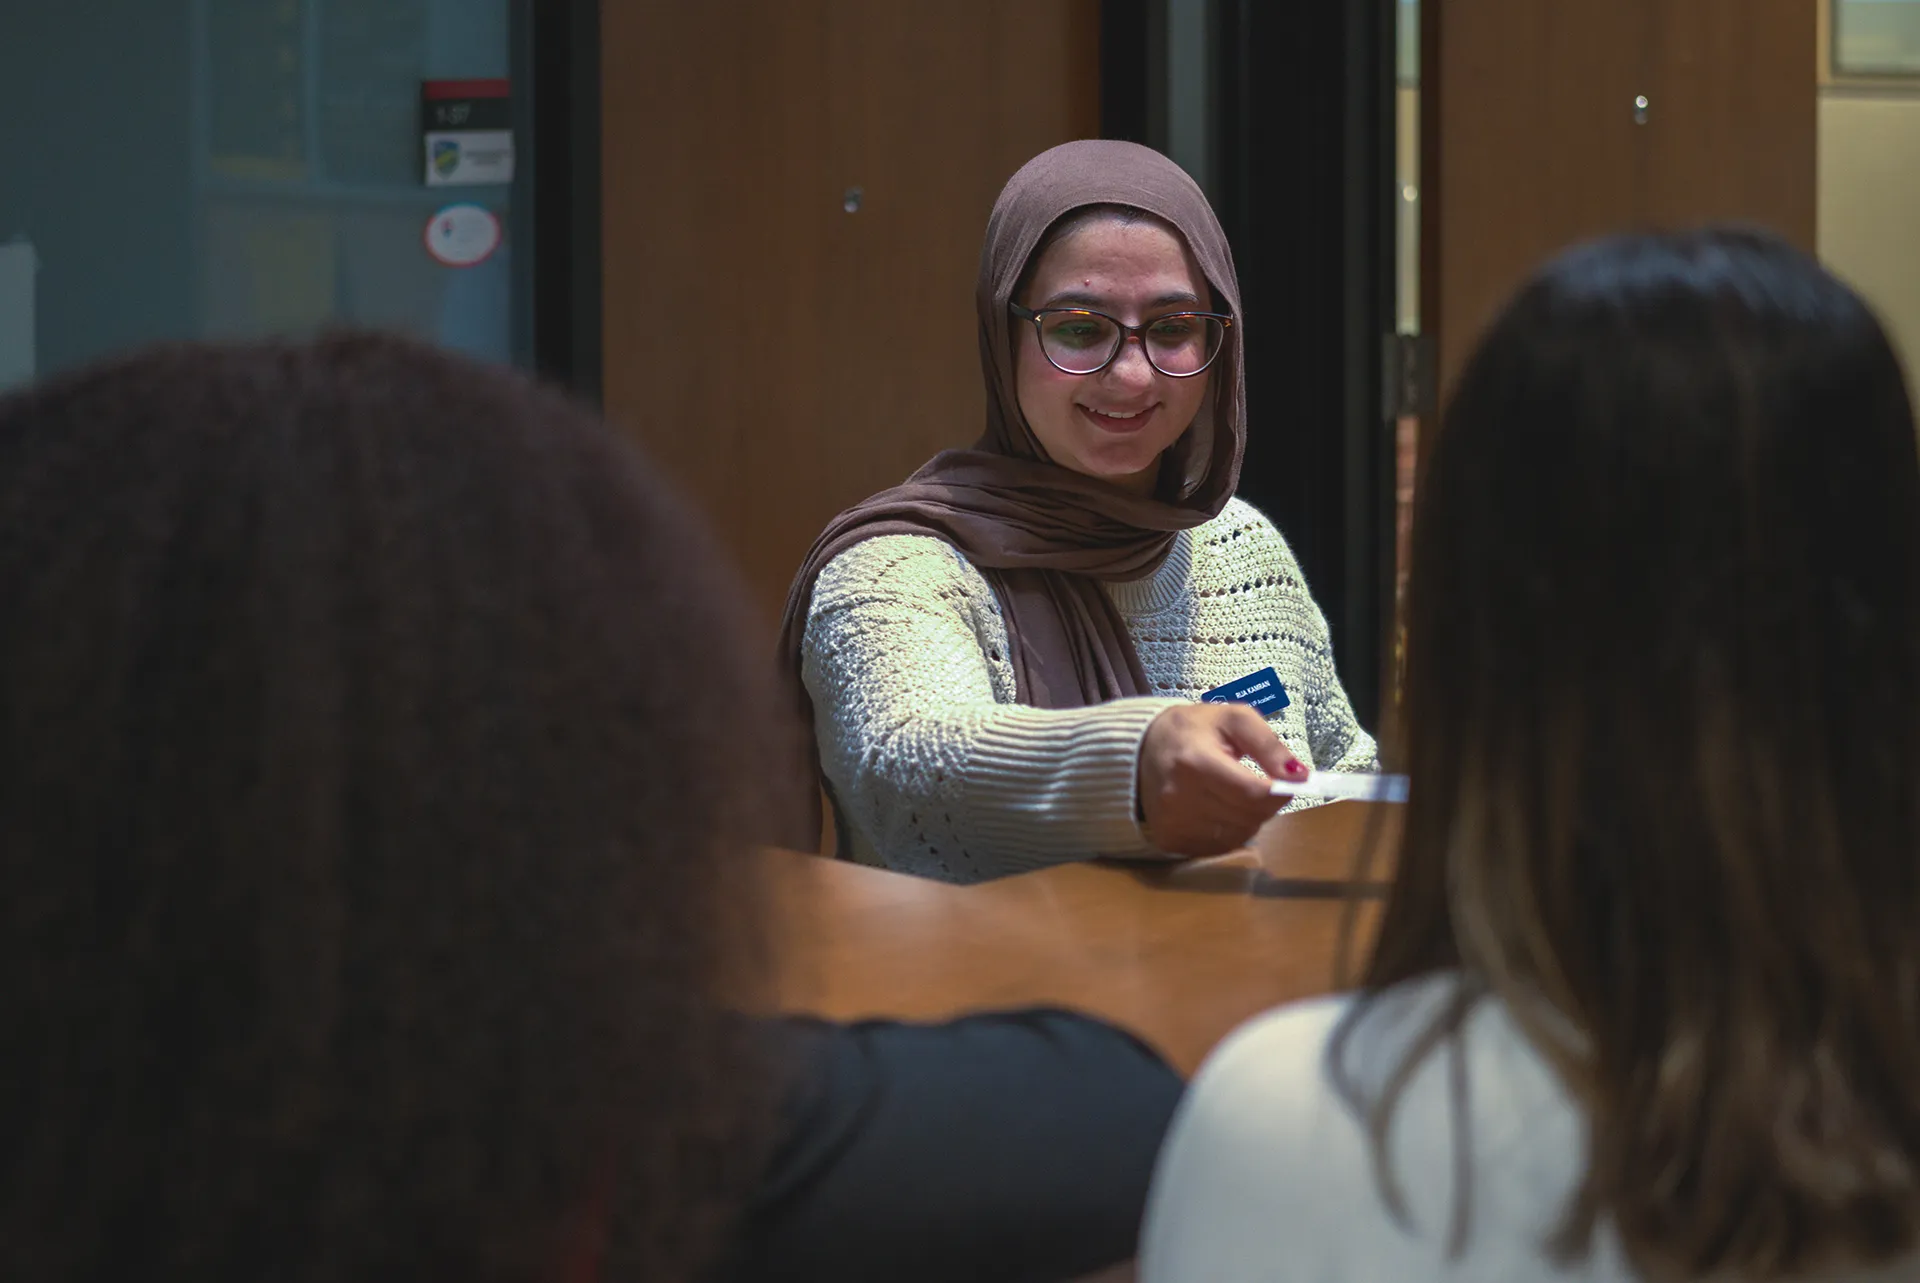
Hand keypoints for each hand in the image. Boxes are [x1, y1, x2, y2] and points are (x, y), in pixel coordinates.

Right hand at [1137, 703, 1308, 855]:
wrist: (1140, 749)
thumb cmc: (1191, 730)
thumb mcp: (1232, 719)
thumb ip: (1269, 745)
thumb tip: (1300, 775)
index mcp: (1195, 762)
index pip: (1254, 794)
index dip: (1279, 791)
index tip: (1283, 782)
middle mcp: (1180, 797)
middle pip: (1249, 817)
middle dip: (1264, 803)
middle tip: (1254, 783)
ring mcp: (1172, 822)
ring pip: (1238, 835)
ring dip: (1247, 818)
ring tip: (1232, 794)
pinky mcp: (1169, 840)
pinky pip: (1219, 847)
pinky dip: (1228, 831)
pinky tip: (1217, 810)